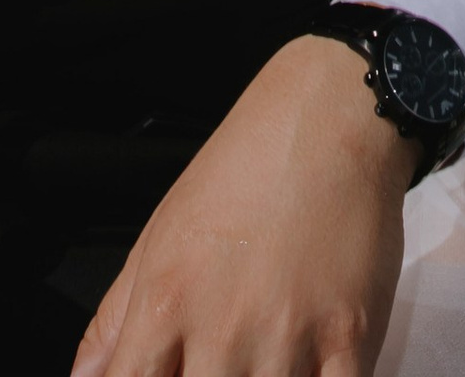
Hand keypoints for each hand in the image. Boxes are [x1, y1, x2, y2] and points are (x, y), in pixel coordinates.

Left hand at [71, 36, 409, 376]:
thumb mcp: (158, 234)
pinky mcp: (351, 334)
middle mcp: (223, 328)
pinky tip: (306, 372)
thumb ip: (113, 320)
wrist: (332, 113)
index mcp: (166, 304)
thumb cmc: (245, 167)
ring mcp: (288, 335)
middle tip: (214, 366)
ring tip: (258, 364)